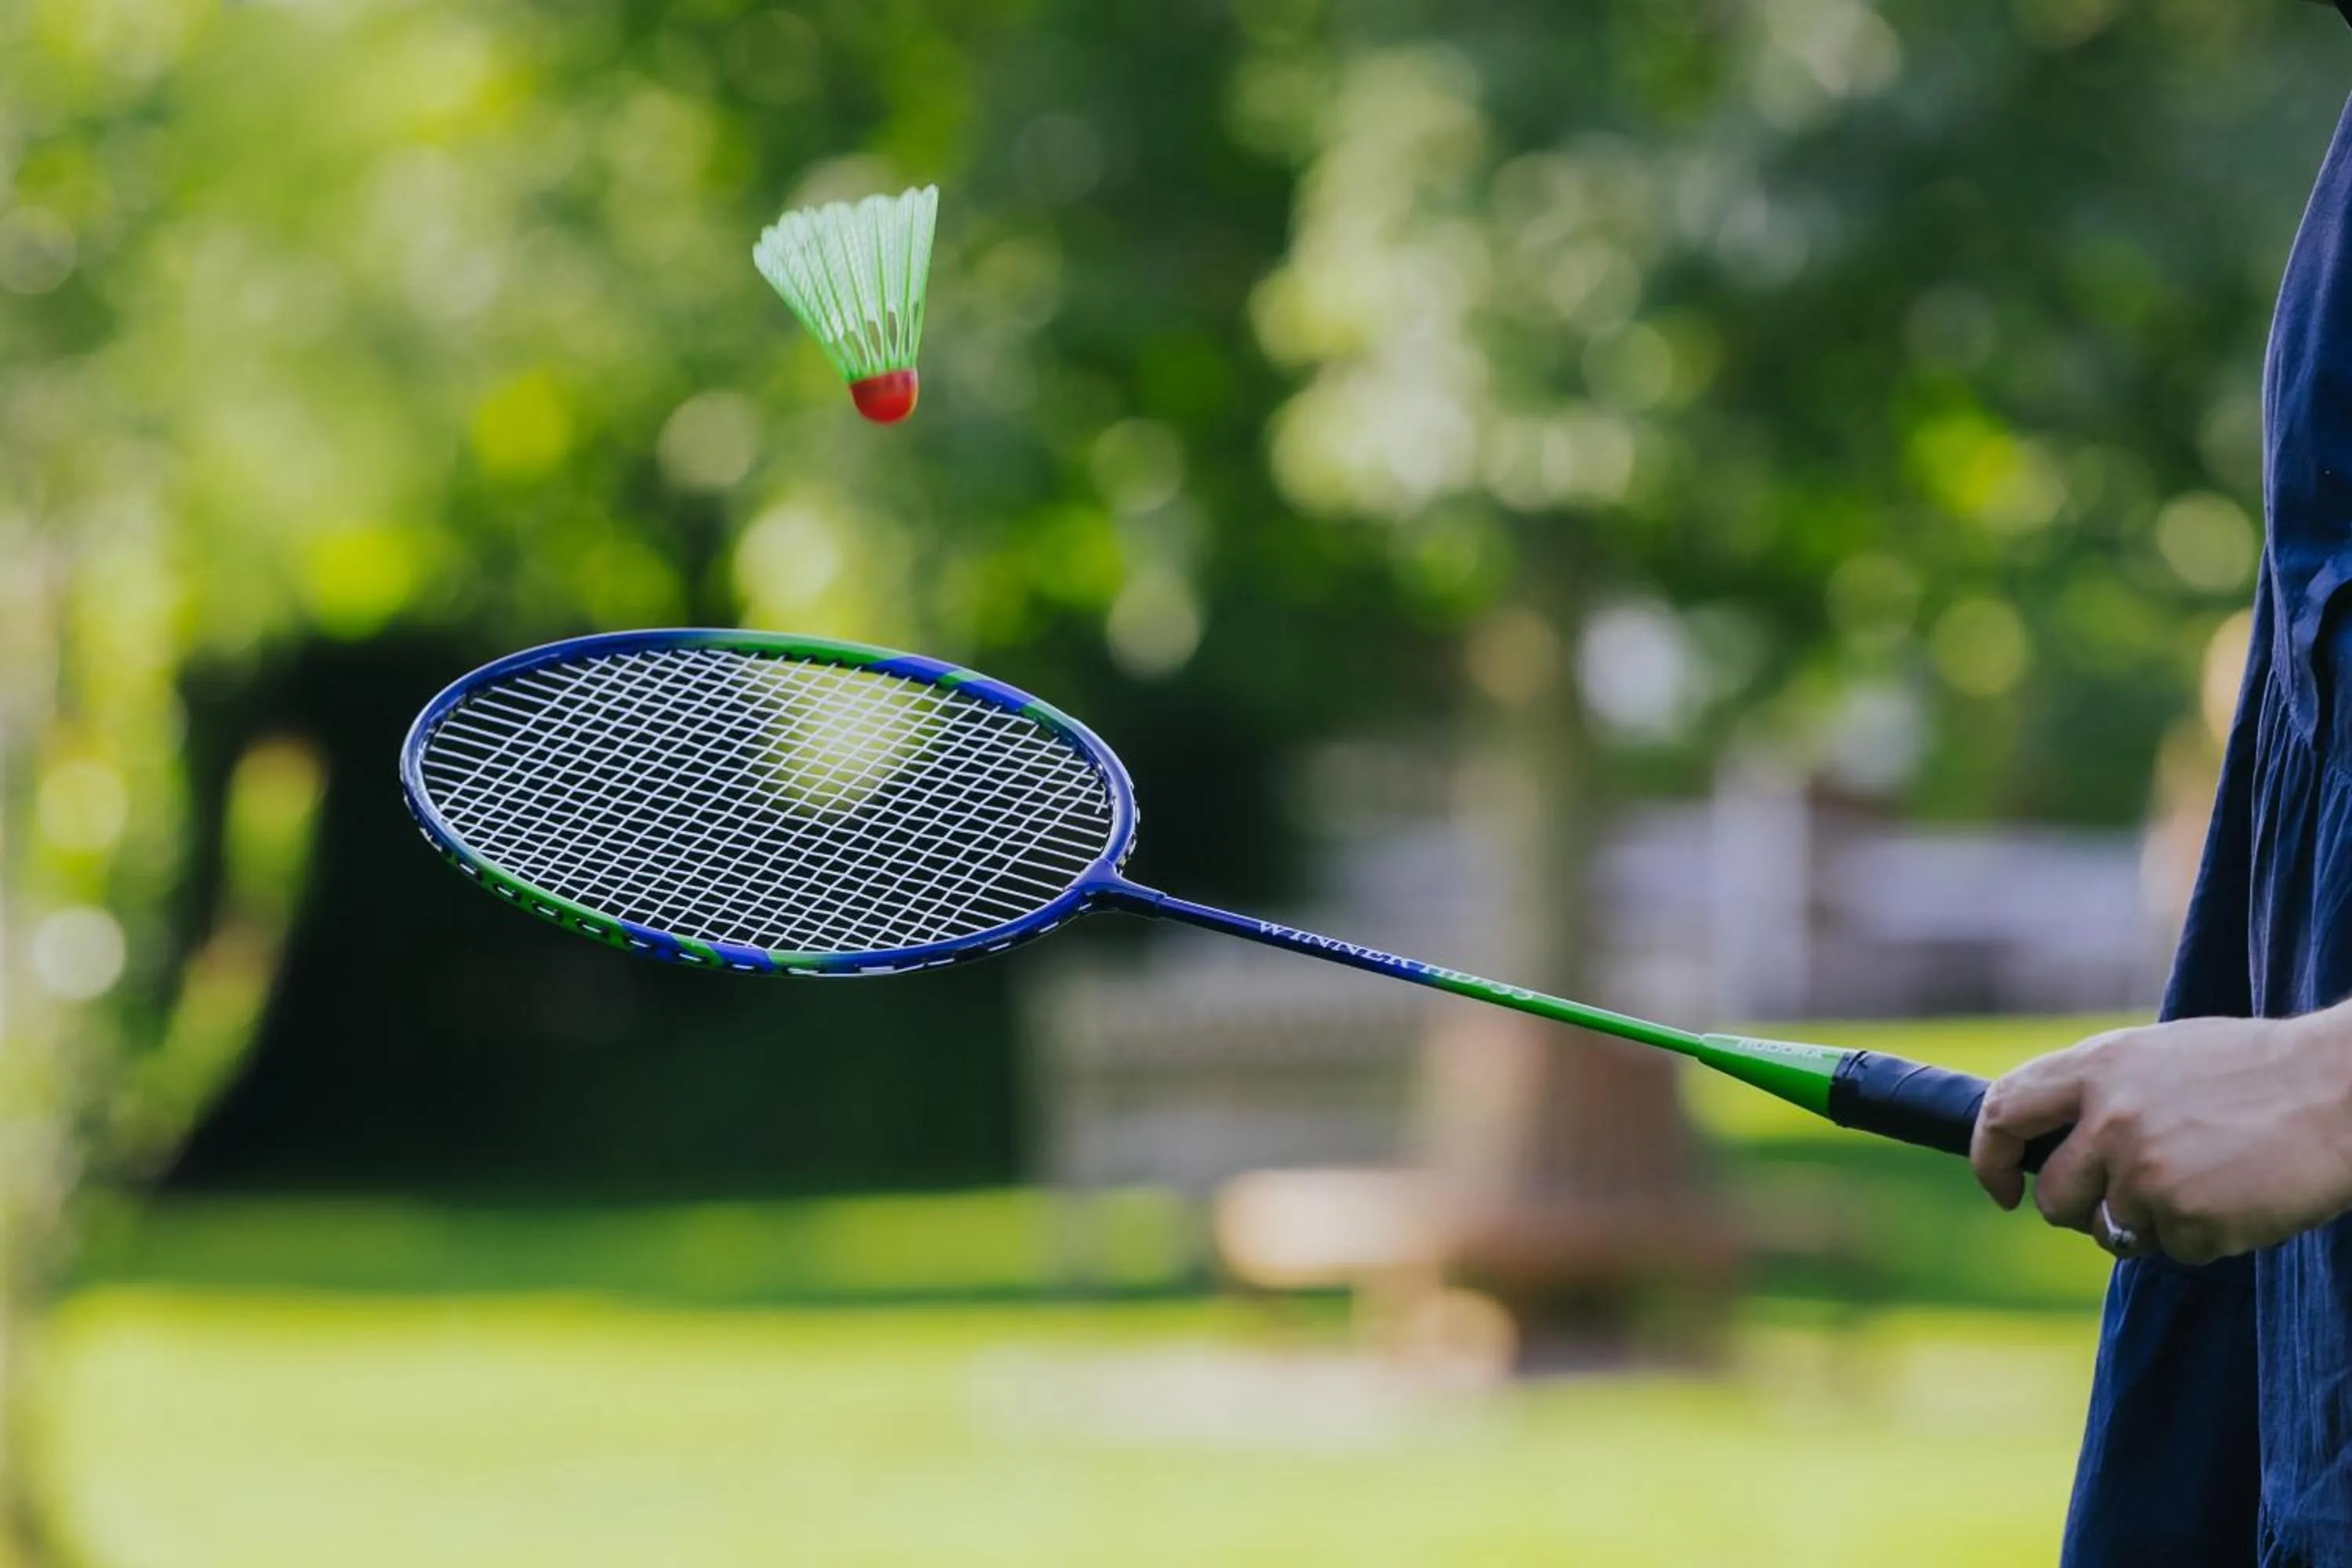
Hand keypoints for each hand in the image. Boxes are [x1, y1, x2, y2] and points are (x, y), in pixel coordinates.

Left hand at [1969, 1012, 2351, 1264]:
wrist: (2340, 1090)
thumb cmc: (2257, 1073)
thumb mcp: (2161, 1058)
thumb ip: (2103, 1093)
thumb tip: (2058, 1142)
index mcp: (2098, 1067)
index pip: (2002, 1111)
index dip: (1991, 1157)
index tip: (2002, 1188)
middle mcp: (2109, 1118)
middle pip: (2052, 1194)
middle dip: (2079, 1211)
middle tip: (2128, 1201)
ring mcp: (2144, 1169)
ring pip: (2111, 1230)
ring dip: (2148, 1224)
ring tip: (2205, 1182)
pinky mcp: (2185, 1215)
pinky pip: (2172, 1249)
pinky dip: (2201, 1236)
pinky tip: (2238, 1197)